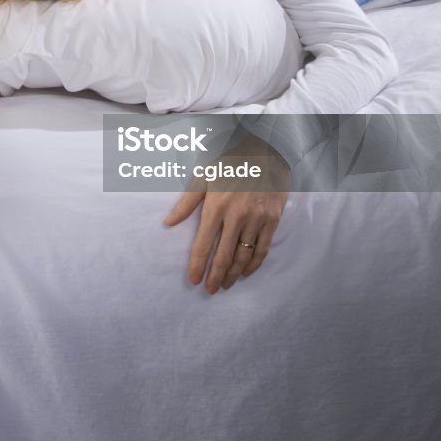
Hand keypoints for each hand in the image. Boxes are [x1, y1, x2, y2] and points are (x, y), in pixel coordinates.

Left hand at [164, 135, 289, 293]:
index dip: (198, 265)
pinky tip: (246, 272)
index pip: (204, 243)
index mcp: (216, 206)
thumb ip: (187, 202)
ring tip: (225, 285)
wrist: (265, 151)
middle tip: (209, 290)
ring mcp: (256, 219)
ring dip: (234, 274)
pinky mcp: (272, 220)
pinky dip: (254, 264)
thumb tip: (168, 223)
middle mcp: (236, 216)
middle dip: (216, 275)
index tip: (194, 280)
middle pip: (224, 255)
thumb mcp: (204, 176)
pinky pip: (263, 248)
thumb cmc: (230, 162)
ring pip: (244, 255)